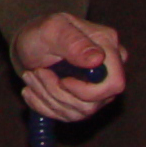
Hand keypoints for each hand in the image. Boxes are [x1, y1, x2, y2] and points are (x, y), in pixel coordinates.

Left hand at [10, 11, 126, 122]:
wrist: (32, 44)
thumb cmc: (43, 33)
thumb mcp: (52, 29)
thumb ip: (74, 42)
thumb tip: (98, 59)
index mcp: (108, 46)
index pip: (114, 83)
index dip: (87, 90)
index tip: (62, 80)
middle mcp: (109, 71)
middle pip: (94, 103)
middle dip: (59, 92)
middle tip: (36, 72)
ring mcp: (98, 89)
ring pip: (79, 112)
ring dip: (47, 96)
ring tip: (31, 75)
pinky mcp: (84, 103)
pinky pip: (67, 116)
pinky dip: (43, 105)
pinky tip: (31, 89)